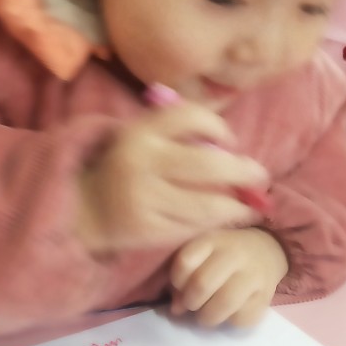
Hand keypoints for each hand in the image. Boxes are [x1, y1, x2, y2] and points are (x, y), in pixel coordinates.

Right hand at [76, 103, 268, 253]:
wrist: (85, 206)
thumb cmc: (126, 167)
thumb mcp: (142, 139)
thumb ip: (178, 134)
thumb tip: (234, 147)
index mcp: (140, 131)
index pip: (191, 117)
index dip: (219, 127)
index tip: (230, 141)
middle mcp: (140, 161)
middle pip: (207, 165)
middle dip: (243, 171)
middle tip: (260, 176)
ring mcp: (142, 197)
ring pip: (206, 204)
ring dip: (236, 206)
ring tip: (250, 206)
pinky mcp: (146, 228)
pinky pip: (192, 227)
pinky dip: (213, 224)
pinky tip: (224, 219)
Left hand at [170, 227, 288, 327]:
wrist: (266, 250)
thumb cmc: (223, 255)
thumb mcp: (201, 254)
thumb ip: (183, 278)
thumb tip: (176, 310)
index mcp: (213, 240)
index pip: (185, 262)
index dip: (176, 281)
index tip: (180, 286)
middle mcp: (235, 254)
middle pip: (202, 284)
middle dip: (190, 302)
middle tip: (192, 305)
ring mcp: (253, 275)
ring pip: (223, 304)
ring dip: (207, 317)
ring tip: (207, 315)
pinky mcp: (265, 297)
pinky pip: (242, 318)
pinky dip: (230, 321)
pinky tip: (229, 313)